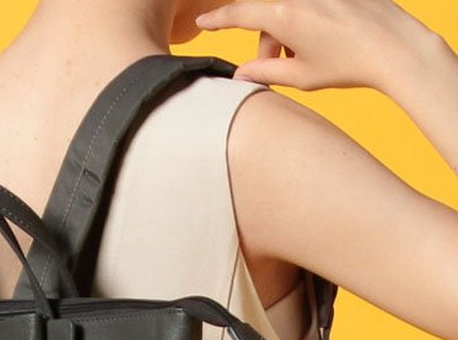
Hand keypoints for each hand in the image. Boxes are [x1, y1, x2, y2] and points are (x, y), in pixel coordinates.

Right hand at [194, 0, 434, 92]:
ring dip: (288, 34)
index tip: (203, 23)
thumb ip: (265, 72)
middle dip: (267, 43)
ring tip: (306, 59)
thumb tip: (241, 75)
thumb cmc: (348, 63)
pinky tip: (325, 43)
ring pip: (288, 11)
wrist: (393, 46)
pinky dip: (308, 23)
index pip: (239, 14)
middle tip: (277, 69)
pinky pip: (309, 7)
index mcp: (284, 15)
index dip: (218, 20)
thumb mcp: (301, 75)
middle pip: (267, 17)